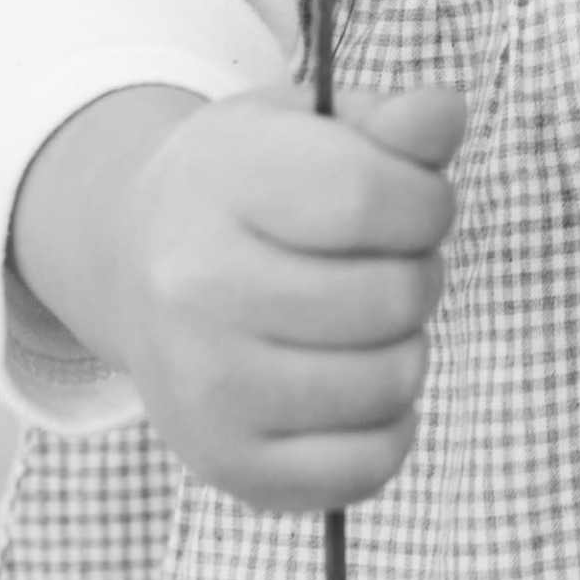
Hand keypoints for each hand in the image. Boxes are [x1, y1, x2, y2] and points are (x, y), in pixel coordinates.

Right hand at [12, 81, 464, 514]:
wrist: (135, 262)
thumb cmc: (251, 185)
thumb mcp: (308, 126)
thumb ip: (391, 122)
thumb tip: (444, 113)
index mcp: (218, 187)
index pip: (371, 198)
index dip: (427, 201)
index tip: (415, 201)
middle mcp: (195, 292)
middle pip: (392, 298)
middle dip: (418, 273)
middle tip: (381, 264)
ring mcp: (205, 391)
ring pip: (391, 383)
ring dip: (405, 347)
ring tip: (362, 322)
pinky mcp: (227, 466)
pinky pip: (370, 466)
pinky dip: (388, 425)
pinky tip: (353, 383)